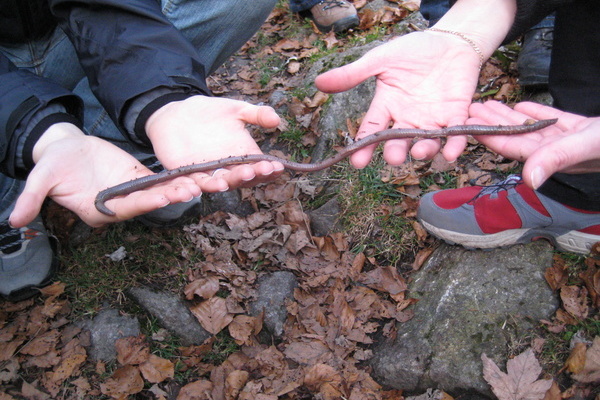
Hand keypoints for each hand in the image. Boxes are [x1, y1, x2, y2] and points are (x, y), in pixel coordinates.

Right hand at [9, 123, 200, 227]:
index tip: (163, 197)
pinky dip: (177, 177)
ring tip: (202, 181)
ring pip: (158, 192)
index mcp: (98, 210)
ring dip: (180, 188)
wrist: (64, 148)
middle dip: (171, 196)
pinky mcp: (138, 178)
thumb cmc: (54, 163)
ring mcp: (130, 192)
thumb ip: (32, 197)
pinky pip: (160, 179)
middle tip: (193, 189)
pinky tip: (196, 173)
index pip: (125, 209)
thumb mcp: (41, 178)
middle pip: (148, 202)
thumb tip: (13, 220)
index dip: (144, 203)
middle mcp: (118, 205)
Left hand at [145, 96, 283, 190]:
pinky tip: (192, 191)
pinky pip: (187, 185)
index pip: (260, 169)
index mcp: (243, 157)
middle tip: (255, 171)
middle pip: (240, 179)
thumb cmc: (211, 113)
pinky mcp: (184, 174)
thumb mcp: (237, 110)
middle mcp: (227, 169)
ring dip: (221, 185)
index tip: (278, 166)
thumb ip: (257, 114)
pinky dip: (188, 190)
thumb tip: (276, 120)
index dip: (269, 170)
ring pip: (215, 184)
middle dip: (248, 176)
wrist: (179, 112)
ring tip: (224, 183)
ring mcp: (206, 173)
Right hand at [315, 30, 481, 167]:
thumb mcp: (380, 60)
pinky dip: (454, 144)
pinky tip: (451, 153)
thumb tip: (319, 82)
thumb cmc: (413, 50)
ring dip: (424, 150)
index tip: (357, 162)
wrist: (449, 40)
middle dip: (396, 152)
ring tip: (420, 153)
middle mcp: (408, 119)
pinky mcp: (456, 114)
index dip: (364, 147)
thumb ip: (353, 74)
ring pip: (426, 142)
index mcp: (387, 107)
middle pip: (399, 141)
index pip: (372, 131)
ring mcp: (432, 119)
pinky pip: (455, 133)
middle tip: (394, 158)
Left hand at [468, 101, 599, 188]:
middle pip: (516, 136)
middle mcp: (555, 150)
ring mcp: (568, 140)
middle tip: (471, 109)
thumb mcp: (584, 145)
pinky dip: (536, 113)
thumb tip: (529, 181)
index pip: (511, 146)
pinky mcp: (581, 129)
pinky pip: (552, 120)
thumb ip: (556, 159)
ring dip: (510, 116)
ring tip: (489, 104)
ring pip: (531, 127)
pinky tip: (522, 105)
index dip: (489, 135)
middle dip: (492, 123)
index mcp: (551, 157)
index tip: (469, 125)